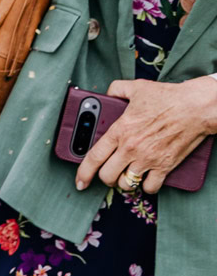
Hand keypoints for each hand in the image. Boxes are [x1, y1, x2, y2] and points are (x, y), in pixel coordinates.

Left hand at [75, 76, 216, 193]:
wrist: (195, 107)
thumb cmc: (168, 97)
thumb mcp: (136, 88)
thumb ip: (117, 89)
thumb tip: (108, 93)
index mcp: (120, 131)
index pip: (94, 157)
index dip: (83, 173)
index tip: (80, 182)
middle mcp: (131, 148)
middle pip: (108, 176)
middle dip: (105, 177)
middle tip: (108, 174)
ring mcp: (148, 159)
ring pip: (127, 184)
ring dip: (124, 183)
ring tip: (125, 176)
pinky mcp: (165, 166)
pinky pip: (151, 187)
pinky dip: (147, 187)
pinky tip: (145, 179)